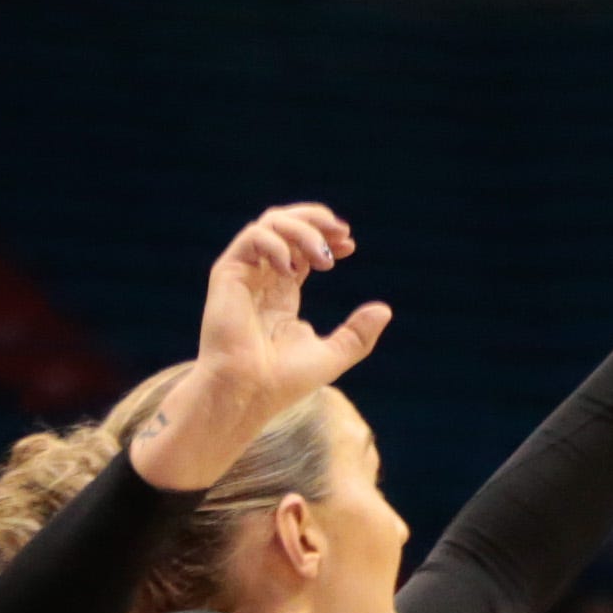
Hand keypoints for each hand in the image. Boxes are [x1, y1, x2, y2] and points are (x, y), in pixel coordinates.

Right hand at [133, 204, 392, 490]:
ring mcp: (244, 275)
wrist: (248, 393)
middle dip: (315, 219)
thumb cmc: (282, 382)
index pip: (302, 249)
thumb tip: (384, 309)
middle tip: (342, 233)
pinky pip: (252, 238)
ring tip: (325, 259)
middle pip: (284, 225)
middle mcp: (262, 279)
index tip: (350, 245)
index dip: (326, 237)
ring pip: (269, 224)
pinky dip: (278, 243)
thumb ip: (358, 334)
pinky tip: (294, 270)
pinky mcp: (228, 274)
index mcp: (282, 294)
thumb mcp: (333, 355)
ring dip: (303, 231)